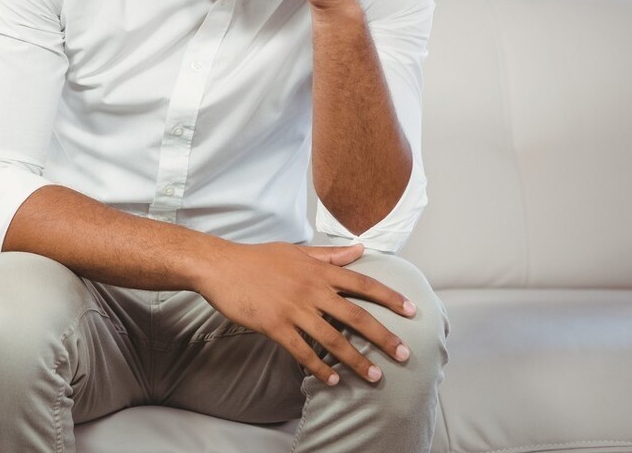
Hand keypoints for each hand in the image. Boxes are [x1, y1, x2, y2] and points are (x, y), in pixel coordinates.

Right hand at [196, 241, 414, 385]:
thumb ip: (328, 255)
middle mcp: (311, 290)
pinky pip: (303, 352)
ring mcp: (294, 309)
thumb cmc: (257, 258)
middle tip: (403, 354)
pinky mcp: (275, 326)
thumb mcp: (295, 251)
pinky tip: (332, 381)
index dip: (389, 298)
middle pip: (356, 316)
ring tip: (374, 376)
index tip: (411, 311)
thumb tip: (359, 250)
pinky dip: (319, 368)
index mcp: (318, 270)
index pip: (362, 284)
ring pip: (333, 339)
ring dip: (356, 360)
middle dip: (383, 337)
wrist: (220, 266)